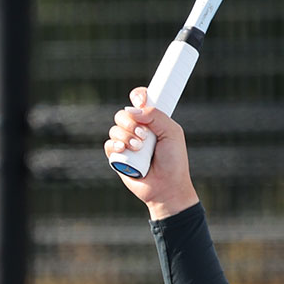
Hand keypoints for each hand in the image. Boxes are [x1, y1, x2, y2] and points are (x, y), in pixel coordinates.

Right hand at [105, 88, 199, 220]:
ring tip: (138, 147)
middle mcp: (138, 130)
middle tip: (143, 135)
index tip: (140, 101)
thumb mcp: (172, 133)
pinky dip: (115, 145)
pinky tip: (124, 151)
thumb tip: (133, 109)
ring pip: (115, 128)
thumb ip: (156, 116)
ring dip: (125, 136)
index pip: (140, 100)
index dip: (137, 96)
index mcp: (152, 121)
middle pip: (123, 113)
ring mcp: (127, 143)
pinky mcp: (118, 158)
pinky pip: (109, 144)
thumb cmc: (174, 162)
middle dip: (130, 121)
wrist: (167, 187)